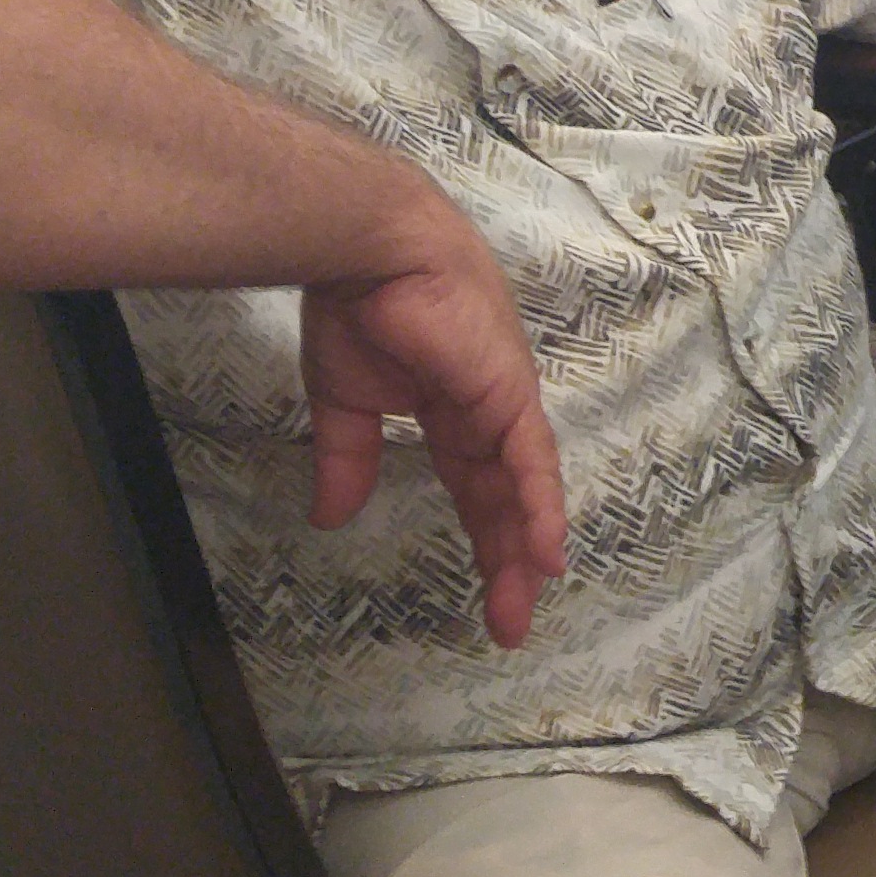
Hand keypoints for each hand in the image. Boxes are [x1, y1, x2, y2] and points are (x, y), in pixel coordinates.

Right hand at [300, 207, 568, 648]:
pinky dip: (539, 507)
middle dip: (507, 563)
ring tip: (525, 603)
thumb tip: (331, 518)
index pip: (478, 492)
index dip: (485, 544)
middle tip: (508, 625)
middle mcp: (490, 413)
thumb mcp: (346, 401)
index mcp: (455, 414)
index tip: (489, 601)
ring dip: (525, 548)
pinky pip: (529, 460)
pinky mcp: (507, 391)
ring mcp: (505, 402)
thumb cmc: (359, 308)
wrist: (368, 251)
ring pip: (524, 490)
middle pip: (507, 502)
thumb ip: (348, 460)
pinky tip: (544, 554)